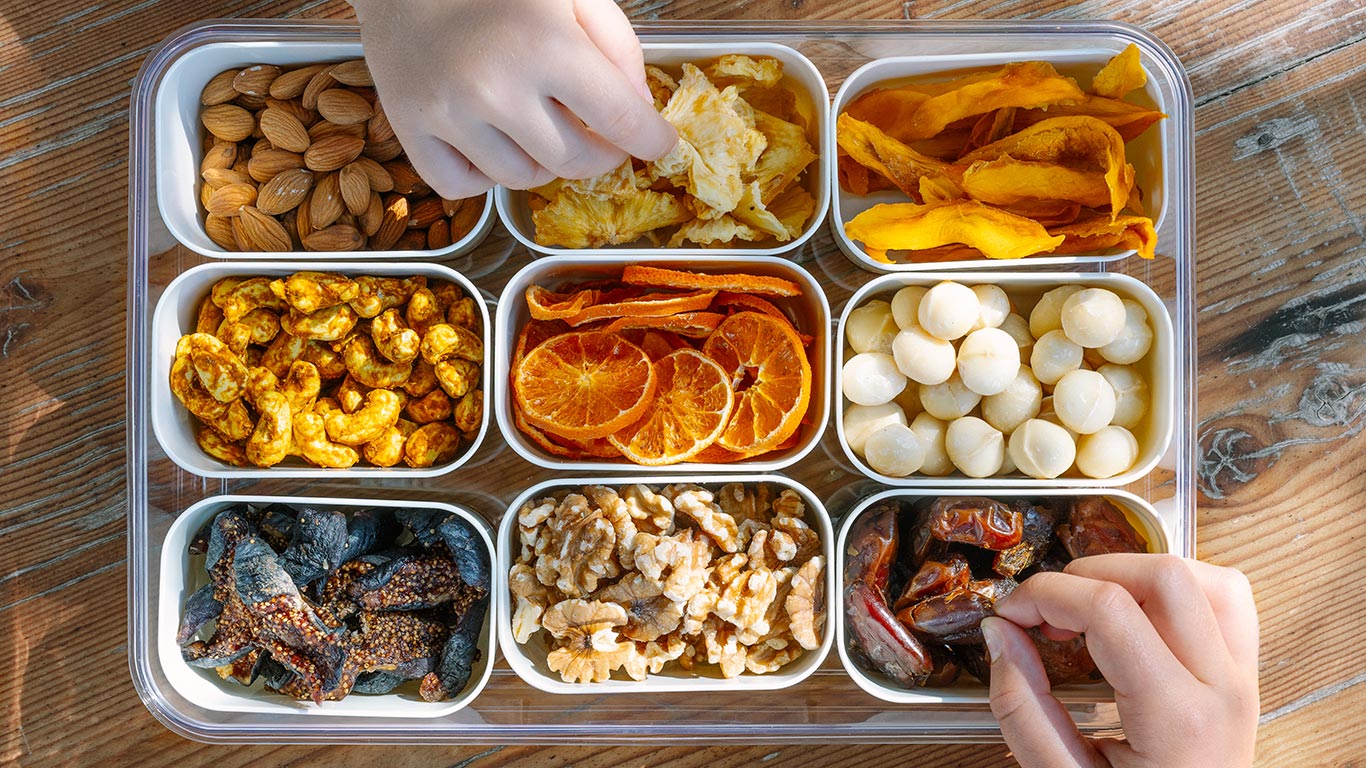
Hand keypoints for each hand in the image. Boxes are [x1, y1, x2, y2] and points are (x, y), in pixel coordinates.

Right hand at [350, 0, 676, 197]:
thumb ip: (617, 46)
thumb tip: (639, 111)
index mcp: (546, 45)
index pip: (620, 120)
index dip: (650, 140)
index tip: (660, 144)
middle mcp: (496, 89)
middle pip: (575, 161)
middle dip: (601, 153)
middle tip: (601, 136)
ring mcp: (449, 115)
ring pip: (523, 179)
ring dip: (543, 161)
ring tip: (536, 123)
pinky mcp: (410, 130)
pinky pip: (465, 186)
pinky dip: (485, 174)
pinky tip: (490, 139)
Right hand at [980, 554, 1258, 767]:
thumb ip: (1023, 708)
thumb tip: (999, 633)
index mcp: (1177, 719)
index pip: (1110, 610)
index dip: (1046, 595)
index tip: (1010, 614)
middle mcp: (1222, 689)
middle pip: (1164, 576)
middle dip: (1088, 576)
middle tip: (1046, 611)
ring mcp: (1243, 681)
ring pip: (1206, 578)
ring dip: (1138, 573)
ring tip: (1091, 606)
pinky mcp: (1244, 677)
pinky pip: (1227, 601)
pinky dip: (1178, 588)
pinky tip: (1136, 613)